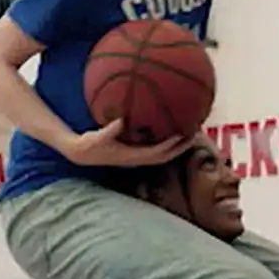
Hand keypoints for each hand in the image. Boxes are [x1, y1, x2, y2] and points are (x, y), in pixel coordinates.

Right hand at [60, 120, 190, 167]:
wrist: (82, 153)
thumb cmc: (90, 144)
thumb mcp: (97, 137)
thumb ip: (110, 130)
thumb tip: (122, 119)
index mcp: (132, 156)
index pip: (157, 153)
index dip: (171, 146)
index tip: (183, 135)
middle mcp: (138, 158)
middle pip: (166, 156)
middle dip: (181, 146)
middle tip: (196, 132)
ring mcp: (137, 156)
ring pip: (162, 153)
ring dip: (177, 145)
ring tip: (189, 130)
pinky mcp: (134, 151)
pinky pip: (155, 146)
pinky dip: (165, 140)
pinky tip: (169, 127)